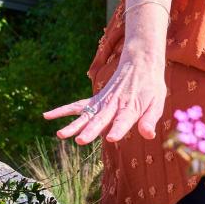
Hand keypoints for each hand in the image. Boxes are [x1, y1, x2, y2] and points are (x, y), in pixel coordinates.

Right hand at [42, 52, 167, 144]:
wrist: (140, 62)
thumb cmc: (151, 86)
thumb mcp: (157, 102)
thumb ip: (150, 119)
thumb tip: (148, 135)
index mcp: (131, 106)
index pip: (123, 120)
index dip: (118, 129)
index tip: (111, 138)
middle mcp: (114, 105)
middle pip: (100, 119)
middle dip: (90, 131)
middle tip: (80, 141)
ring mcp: (102, 102)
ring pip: (86, 115)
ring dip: (73, 124)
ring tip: (60, 134)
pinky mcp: (95, 100)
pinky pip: (77, 106)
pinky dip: (62, 110)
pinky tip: (47, 116)